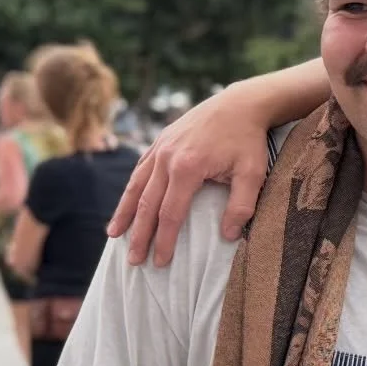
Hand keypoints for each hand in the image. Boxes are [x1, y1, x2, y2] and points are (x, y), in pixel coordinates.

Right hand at [107, 83, 271, 266]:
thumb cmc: (248, 140)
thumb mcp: (253, 174)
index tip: (160, 262)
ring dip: (124, 213)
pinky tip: (126, 204)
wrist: (239, 104)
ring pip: (136, 186)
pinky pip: (140, 170)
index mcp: (187, 168)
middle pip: (147, 204)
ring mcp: (159, 148)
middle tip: (133, 261)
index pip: (170, 214)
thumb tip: (227, 236)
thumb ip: (241, 206)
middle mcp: (166, 158)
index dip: (164, 240)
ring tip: (114, 235)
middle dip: (139, 235)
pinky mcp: (160, 142)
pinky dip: (130, 189)